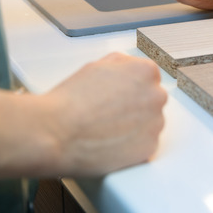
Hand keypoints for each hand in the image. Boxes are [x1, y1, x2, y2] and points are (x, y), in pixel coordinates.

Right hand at [42, 53, 166, 175]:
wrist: (56, 132)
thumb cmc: (71, 100)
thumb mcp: (97, 66)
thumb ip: (121, 65)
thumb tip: (129, 69)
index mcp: (146, 71)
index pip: (148, 79)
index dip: (129, 89)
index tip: (117, 98)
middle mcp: (156, 96)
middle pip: (151, 101)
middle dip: (135, 108)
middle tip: (109, 115)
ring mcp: (156, 123)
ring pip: (149, 125)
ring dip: (134, 128)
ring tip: (106, 130)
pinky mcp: (149, 148)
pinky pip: (144, 146)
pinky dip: (131, 147)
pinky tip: (110, 144)